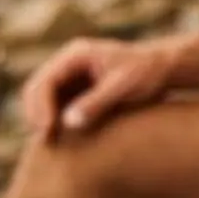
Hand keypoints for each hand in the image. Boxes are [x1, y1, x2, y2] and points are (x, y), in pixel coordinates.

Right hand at [19, 36, 179, 141]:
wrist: (162, 68)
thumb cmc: (146, 73)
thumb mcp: (123, 87)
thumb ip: (96, 103)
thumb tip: (68, 122)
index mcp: (76, 55)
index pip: (46, 80)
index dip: (41, 106)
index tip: (46, 129)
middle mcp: (68, 64)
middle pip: (36, 88)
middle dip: (36, 114)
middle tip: (43, 140)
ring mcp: (70, 77)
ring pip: (43, 99)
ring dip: (42, 119)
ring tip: (50, 143)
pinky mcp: (76, 90)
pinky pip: (56, 107)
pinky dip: (54, 121)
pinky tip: (60, 140)